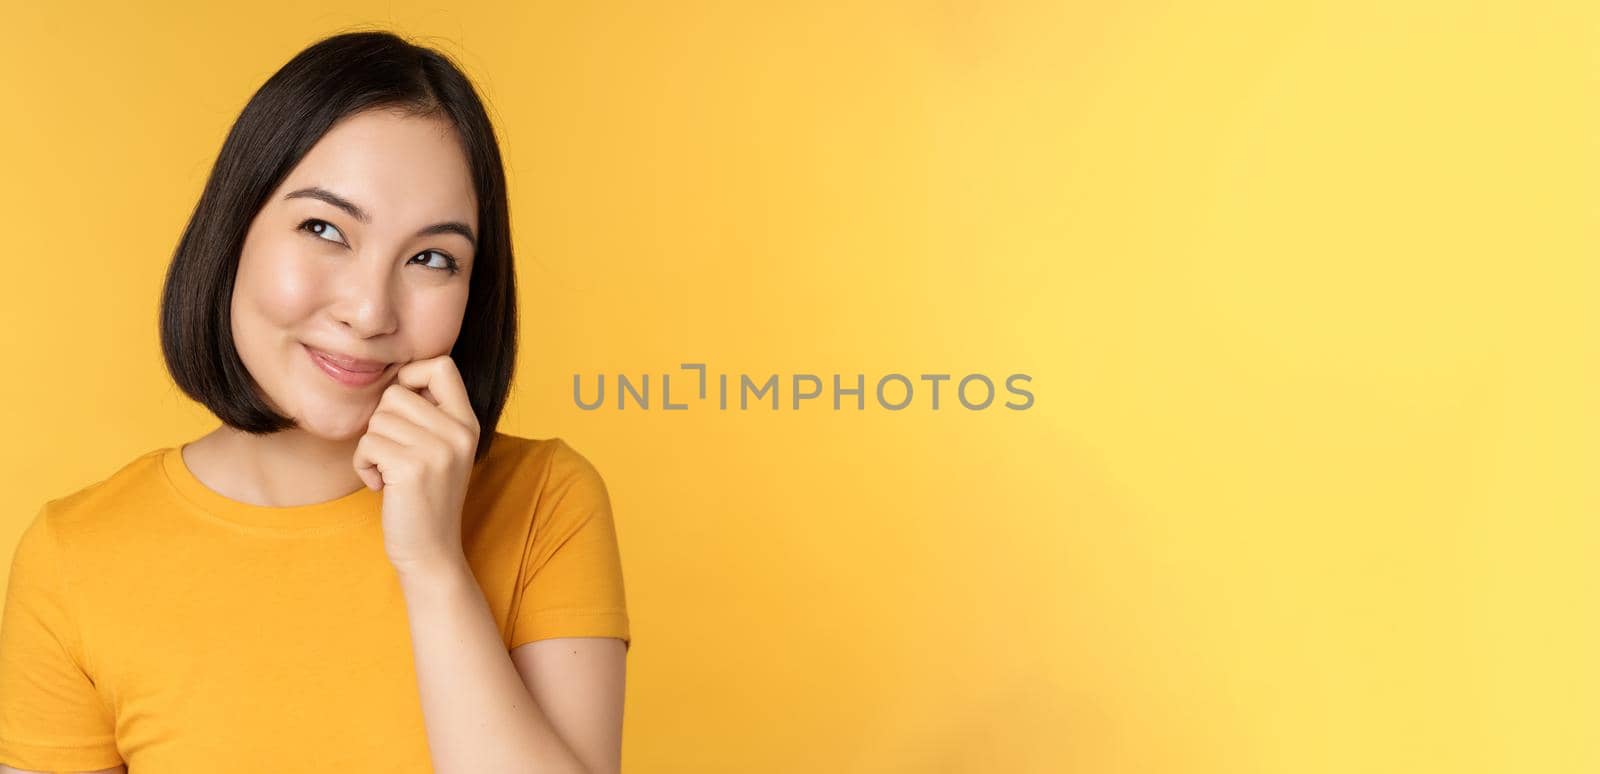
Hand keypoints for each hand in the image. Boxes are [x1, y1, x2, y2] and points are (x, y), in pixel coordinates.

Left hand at [353, 355, 481, 573]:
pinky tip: (380, 485)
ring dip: (371, 447)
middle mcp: (459, 431)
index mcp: (468, 422)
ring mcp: (438, 449)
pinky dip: (364, 465)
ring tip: (388, 472)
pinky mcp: (412, 468)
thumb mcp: (441, 450)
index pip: (442, 365)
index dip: (411, 375)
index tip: (403, 407)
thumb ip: (429, 414)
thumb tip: (395, 375)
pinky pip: (367, 443)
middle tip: (393, 453)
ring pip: (377, 419)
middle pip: (396, 393)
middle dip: (382, 422)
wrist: (431, 551)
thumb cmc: (425, 498)